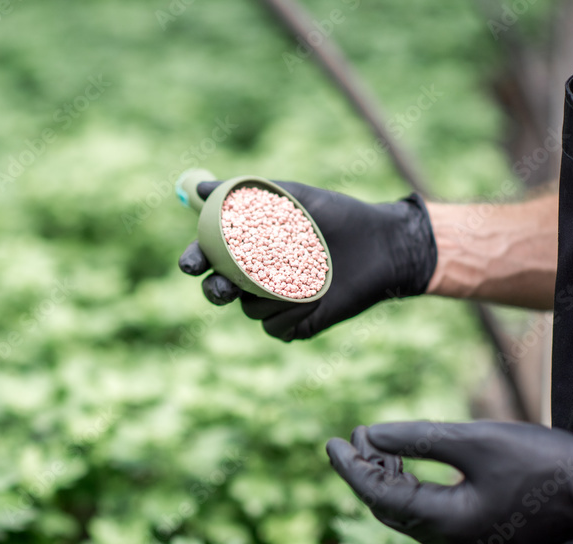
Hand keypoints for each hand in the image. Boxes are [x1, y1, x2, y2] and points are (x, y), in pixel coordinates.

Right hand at [178, 181, 436, 339]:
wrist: (381, 245)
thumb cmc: (337, 216)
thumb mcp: (293, 196)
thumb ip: (247, 192)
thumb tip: (200, 187)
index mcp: (247, 248)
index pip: (207, 256)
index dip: (194, 260)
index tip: (191, 263)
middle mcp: (254, 278)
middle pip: (217, 290)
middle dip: (215, 290)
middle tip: (224, 287)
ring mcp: (273, 304)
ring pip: (248, 309)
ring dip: (269, 296)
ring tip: (305, 274)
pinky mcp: (293, 326)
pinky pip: (274, 326)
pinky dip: (290, 311)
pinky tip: (316, 294)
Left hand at [326, 422, 572, 543]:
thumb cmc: (541, 460)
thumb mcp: (472, 440)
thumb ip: (416, 440)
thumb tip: (368, 435)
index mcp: (449, 525)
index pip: (381, 498)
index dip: (352, 469)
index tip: (331, 443)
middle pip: (389, 511)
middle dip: (365, 475)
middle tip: (347, 441)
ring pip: (409, 515)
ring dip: (387, 481)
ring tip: (371, 445)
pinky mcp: (480, 538)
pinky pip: (430, 517)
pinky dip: (411, 490)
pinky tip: (402, 465)